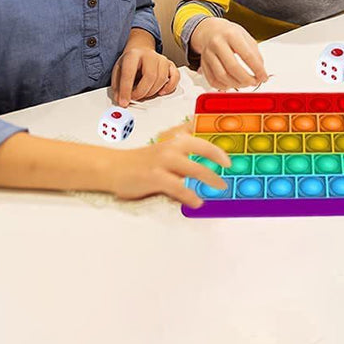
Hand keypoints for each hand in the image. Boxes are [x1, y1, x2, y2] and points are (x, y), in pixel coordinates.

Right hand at [108, 121, 230, 206]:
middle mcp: (171, 147)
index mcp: (176, 141)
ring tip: (220, 188)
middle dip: (219, 163)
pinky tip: (197, 202)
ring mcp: (163, 161)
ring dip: (210, 179)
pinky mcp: (155, 177)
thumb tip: (207, 162)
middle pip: (203, 150)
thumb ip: (185, 153)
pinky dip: (190, 195)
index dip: (219, 151)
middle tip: (228, 176)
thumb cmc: (142, 162)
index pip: (203, 141)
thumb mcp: (165, 150)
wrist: (114, 167)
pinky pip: (178, 187)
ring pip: (194, 169)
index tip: (230, 161)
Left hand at [112, 47, 179, 106]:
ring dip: (152, 92)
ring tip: (144, 93)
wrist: (141, 52)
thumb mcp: (119, 70)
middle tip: (134, 97)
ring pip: (161, 79)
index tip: (124, 102)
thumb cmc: (131, 62)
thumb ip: (118, 86)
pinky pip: (175, 77)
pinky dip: (169, 87)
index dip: (126, 90)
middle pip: (150, 77)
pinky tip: (161, 92)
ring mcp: (162, 59)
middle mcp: (149, 55)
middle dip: (141, 92)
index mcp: (133, 55)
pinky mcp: (170, 65)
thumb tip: (121, 100)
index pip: (129, 73)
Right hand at [190, 18, 268, 90]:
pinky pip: (212, 80)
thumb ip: (255, 54)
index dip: (258, 69)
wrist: (209, 30)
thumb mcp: (246, 37)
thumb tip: (261, 72)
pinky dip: (224, 86)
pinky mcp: (203, 64)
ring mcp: (208, 54)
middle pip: (233, 67)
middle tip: (254, 82)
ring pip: (221, 76)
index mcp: (231, 35)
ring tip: (244, 83)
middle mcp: (217, 43)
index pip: (247, 55)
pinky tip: (231, 84)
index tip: (263, 76)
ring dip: (236, 84)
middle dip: (247, 79)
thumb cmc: (228, 33)